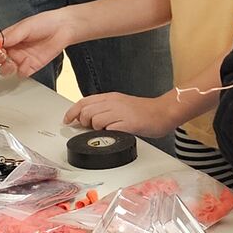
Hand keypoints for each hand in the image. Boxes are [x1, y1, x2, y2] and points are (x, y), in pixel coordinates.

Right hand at [0, 10, 75, 77]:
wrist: (64, 29)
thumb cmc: (45, 23)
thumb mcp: (25, 27)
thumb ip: (10, 35)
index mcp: (7, 38)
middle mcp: (12, 49)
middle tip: (2, 54)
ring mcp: (21, 59)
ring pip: (5, 70)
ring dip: (5, 68)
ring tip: (11, 62)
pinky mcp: (31, 66)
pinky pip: (21, 73)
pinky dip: (21, 70)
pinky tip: (27, 62)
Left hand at [62, 92, 177, 137]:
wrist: (164, 112)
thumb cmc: (146, 111)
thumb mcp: (122, 105)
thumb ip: (106, 109)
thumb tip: (89, 119)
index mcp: (111, 97)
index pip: (83, 102)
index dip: (72, 112)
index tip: (68, 120)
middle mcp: (114, 103)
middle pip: (86, 112)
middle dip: (84, 123)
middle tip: (91, 128)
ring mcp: (121, 113)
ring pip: (95, 120)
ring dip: (96, 129)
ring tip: (106, 131)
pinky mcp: (128, 124)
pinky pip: (109, 129)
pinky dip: (107, 134)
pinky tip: (114, 134)